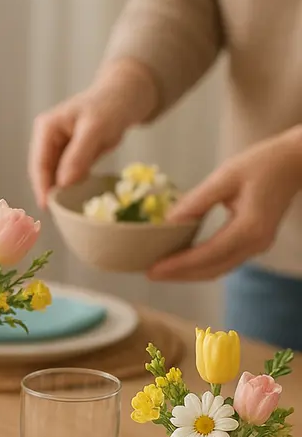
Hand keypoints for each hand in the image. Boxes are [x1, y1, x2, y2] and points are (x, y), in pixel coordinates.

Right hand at [28, 59, 158, 208]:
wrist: (125, 98)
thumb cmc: (110, 106)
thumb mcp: (95, 129)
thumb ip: (78, 155)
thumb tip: (62, 184)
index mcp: (46, 129)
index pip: (39, 163)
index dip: (42, 186)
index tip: (48, 207)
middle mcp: (47, 139)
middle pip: (43, 172)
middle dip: (49, 192)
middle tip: (58, 214)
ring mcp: (57, 149)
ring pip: (53, 177)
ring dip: (60, 192)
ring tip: (66, 211)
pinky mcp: (69, 157)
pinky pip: (66, 177)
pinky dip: (71, 188)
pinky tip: (76, 199)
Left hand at [149, 127, 301, 281]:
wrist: (295, 162)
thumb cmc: (262, 163)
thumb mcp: (225, 176)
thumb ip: (196, 201)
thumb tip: (167, 222)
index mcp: (249, 228)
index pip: (207, 255)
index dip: (178, 265)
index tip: (152, 269)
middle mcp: (255, 243)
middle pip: (211, 269)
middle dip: (178, 274)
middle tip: (149, 273)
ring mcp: (257, 246)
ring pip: (217, 270)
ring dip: (188, 273)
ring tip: (160, 270)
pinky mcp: (254, 243)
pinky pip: (223, 261)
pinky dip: (200, 265)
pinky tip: (181, 261)